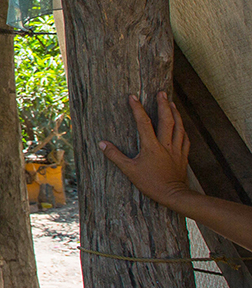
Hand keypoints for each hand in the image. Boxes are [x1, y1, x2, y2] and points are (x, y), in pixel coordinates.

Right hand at [99, 92, 191, 206]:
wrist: (173, 195)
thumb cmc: (150, 183)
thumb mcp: (129, 170)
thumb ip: (115, 156)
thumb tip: (102, 144)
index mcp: (151, 146)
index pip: (143, 123)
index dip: (137, 108)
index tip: (133, 97)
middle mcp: (165, 144)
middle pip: (166, 120)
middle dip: (163, 104)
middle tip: (160, 93)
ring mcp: (176, 149)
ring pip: (178, 127)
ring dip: (175, 113)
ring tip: (171, 103)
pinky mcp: (183, 156)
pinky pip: (185, 138)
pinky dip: (183, 129)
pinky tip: (181, 125)